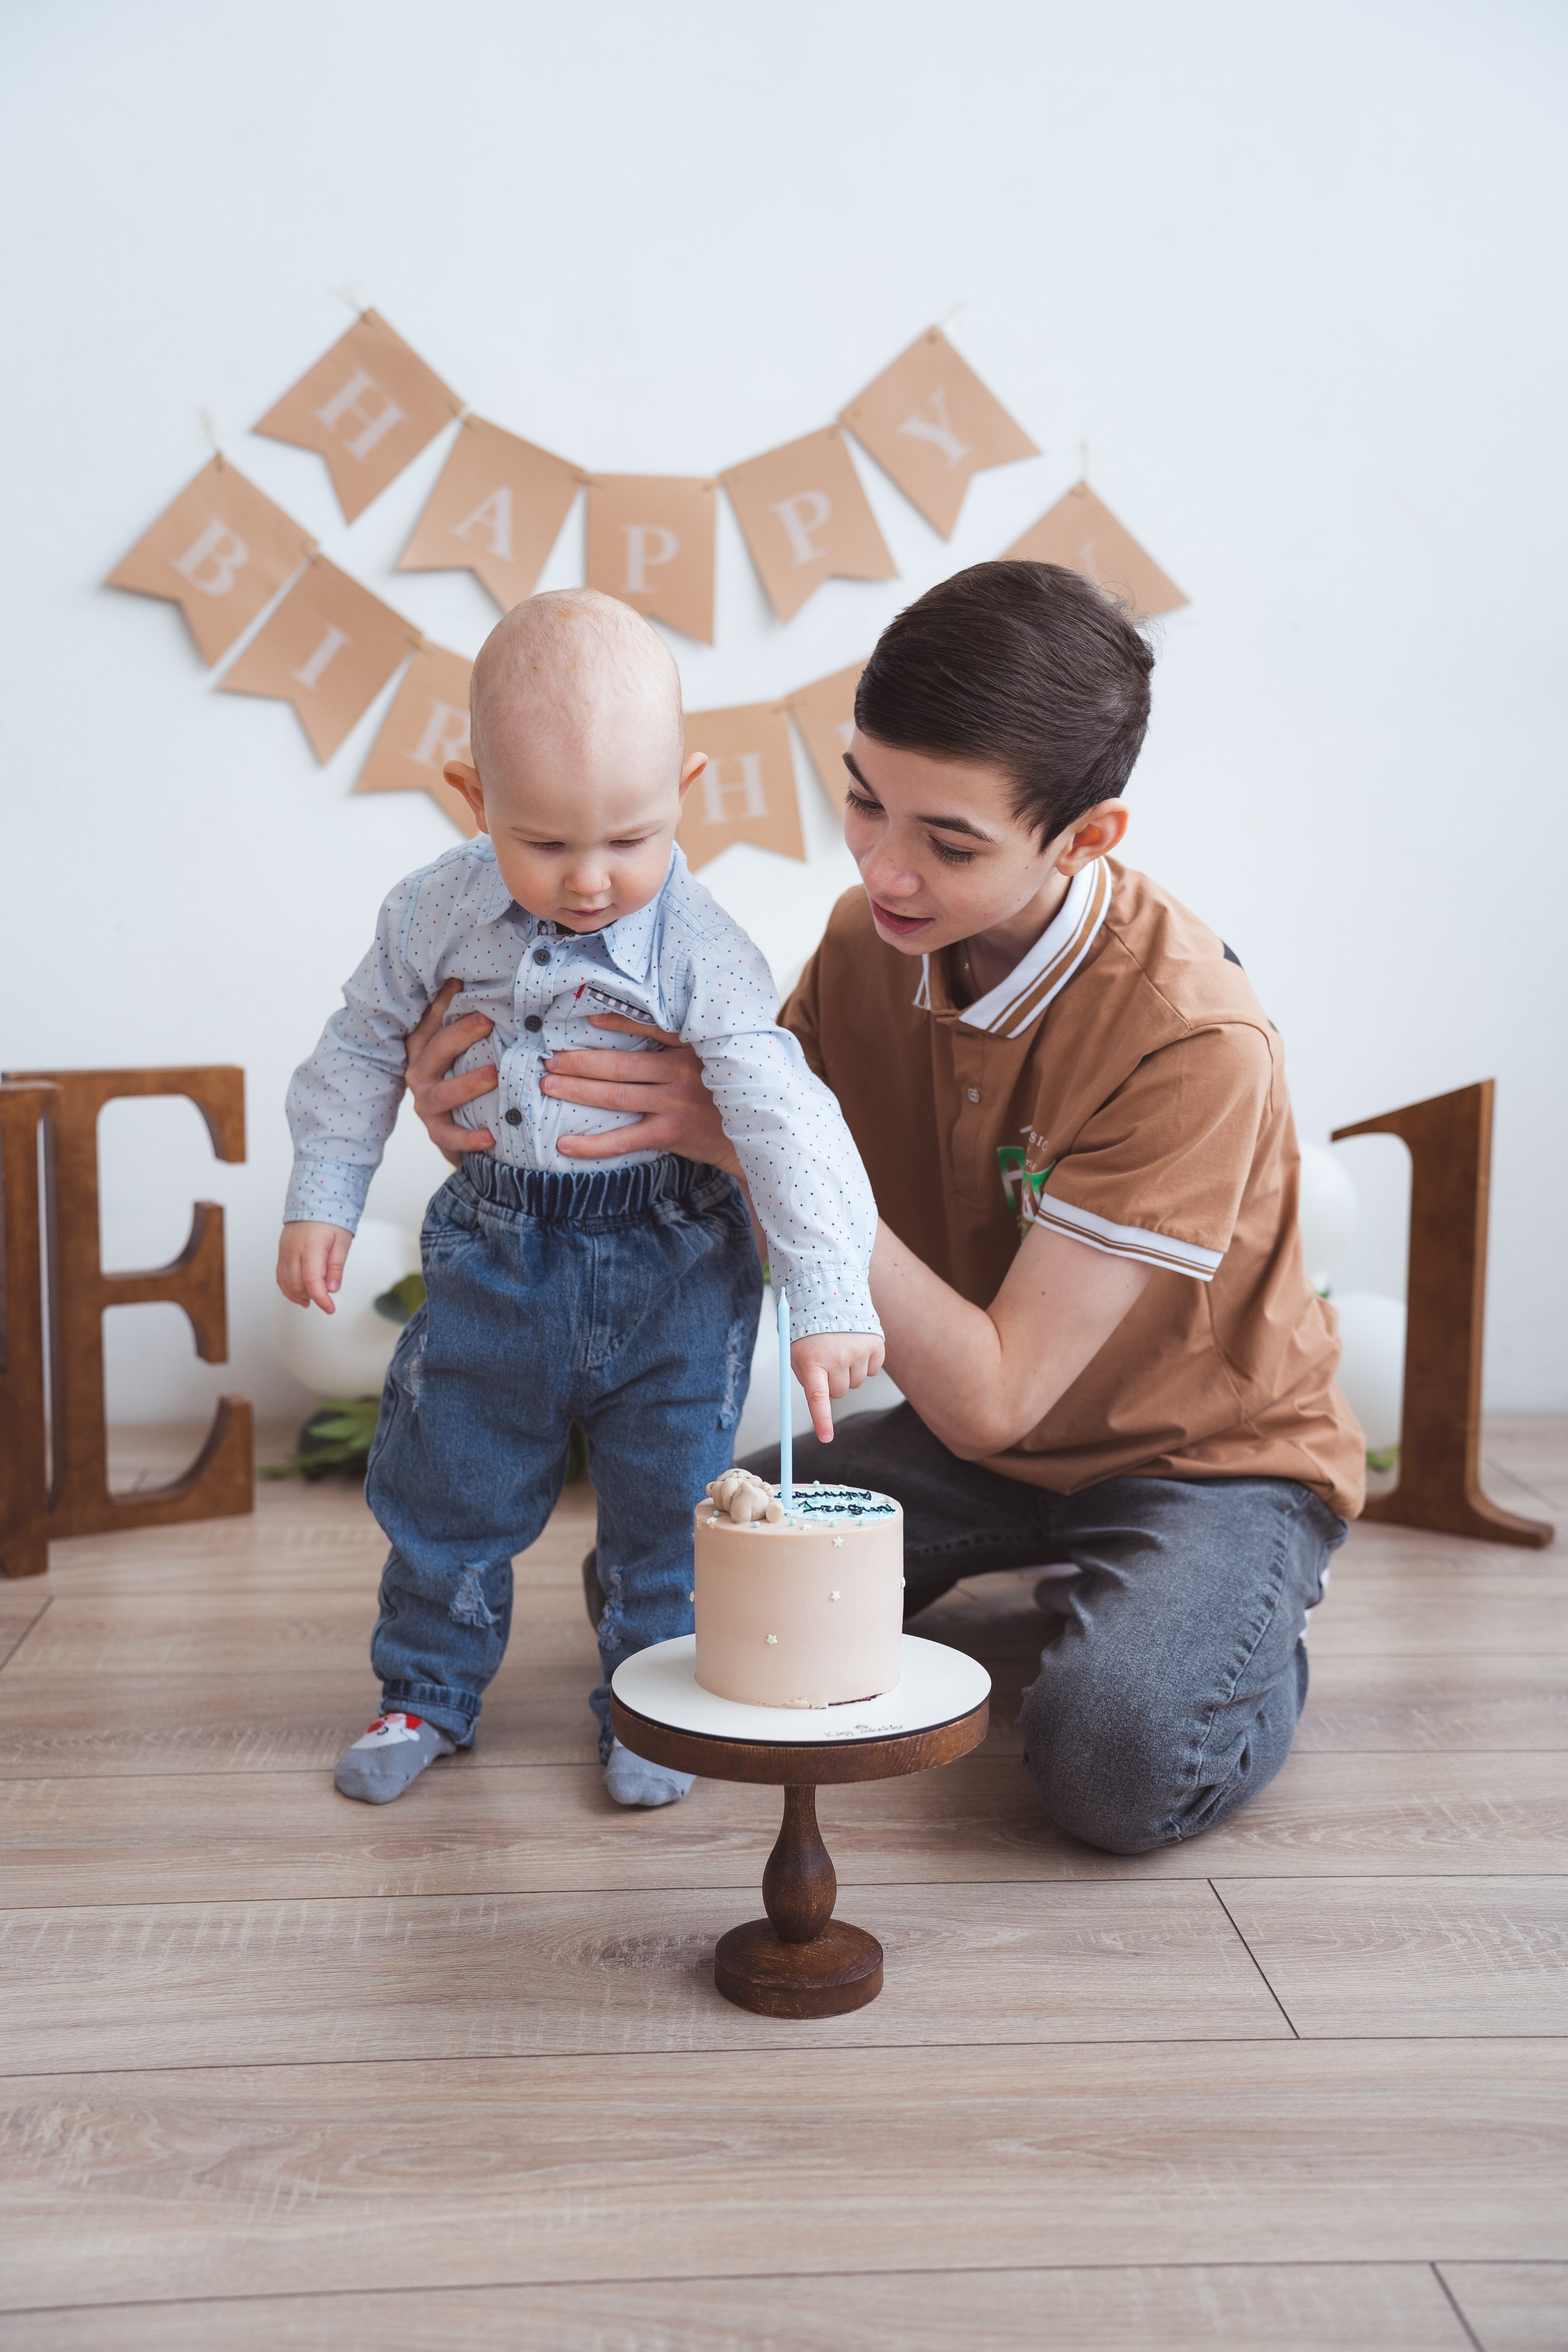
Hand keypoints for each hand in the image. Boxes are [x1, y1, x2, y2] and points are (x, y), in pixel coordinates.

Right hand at [277, 1221, 352, 1314]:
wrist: (313, 1202)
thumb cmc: (330, 1220)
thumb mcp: (342, 1241)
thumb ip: (336, 1266)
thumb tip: (332, 1288)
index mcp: (311, 1247)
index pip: (312, 1280)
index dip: (321, 1298)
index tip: (330, 1308)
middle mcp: (293, 1251)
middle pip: (297, 1284)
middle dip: (312, 1297)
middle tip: (326, 1300)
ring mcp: (284, 1252)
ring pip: (286, 1283)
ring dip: (298, 1296)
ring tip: (312, 1300)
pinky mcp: (281, 1253)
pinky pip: (280, 1276)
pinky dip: (288, 1289)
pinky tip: (299, 1295)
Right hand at [406, 978, 498, 1158]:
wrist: (457, 1134)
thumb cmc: (463, 1079)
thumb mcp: (463, 1049)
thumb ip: (471, 1021)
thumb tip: (481, 982)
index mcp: (423, 1048)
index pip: (431, 1021)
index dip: (444, 1003)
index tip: (463, 984)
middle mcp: (419, 1074)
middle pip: (435, 1050)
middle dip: (461, 1035)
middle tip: (488, 1021)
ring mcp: (426, 1104)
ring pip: (442, 1094)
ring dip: (468, 1083)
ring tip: (495, 1074)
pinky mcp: (437, 1133)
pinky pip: (450, 1136)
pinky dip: (469, 1137)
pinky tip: (490, 1135)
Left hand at [542, 1013, 738, 1168]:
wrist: (758, 1136)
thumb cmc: (727, 1092)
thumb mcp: (716, 1058)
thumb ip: (686, 1043)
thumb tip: (638, 1024)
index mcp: (692, 1048)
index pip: (651, 1028)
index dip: (617, 1022)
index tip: (586, 1019)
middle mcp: (682, 1073)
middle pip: (621, 1065)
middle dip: (581, 1062)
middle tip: (549, 1060)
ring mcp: (676, 1104)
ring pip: (617, 1096)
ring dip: (579, 1090)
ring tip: (548, 1086)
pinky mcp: (672, 1133)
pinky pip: (625, 1140)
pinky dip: (593, 1143)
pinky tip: (565, 1144)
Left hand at [790, 1330, 885, 1443]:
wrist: (829, 1294)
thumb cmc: (809, 1329)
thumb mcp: (797, 1352)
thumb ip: (807, 1377)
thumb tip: (819, 1404)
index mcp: (812, 1360)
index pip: (818, 1397)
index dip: (822, 1420)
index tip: (826, 1438)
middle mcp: (837, 1357)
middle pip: (839, 1391)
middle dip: (833, 1382)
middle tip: (826, 1362)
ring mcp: (858, 1351)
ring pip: (856, 1382)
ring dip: (848, 1371)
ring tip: (840, 1348)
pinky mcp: (875, 1345)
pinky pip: (872, 1371)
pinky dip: (864, 1362)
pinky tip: (855, 1345)